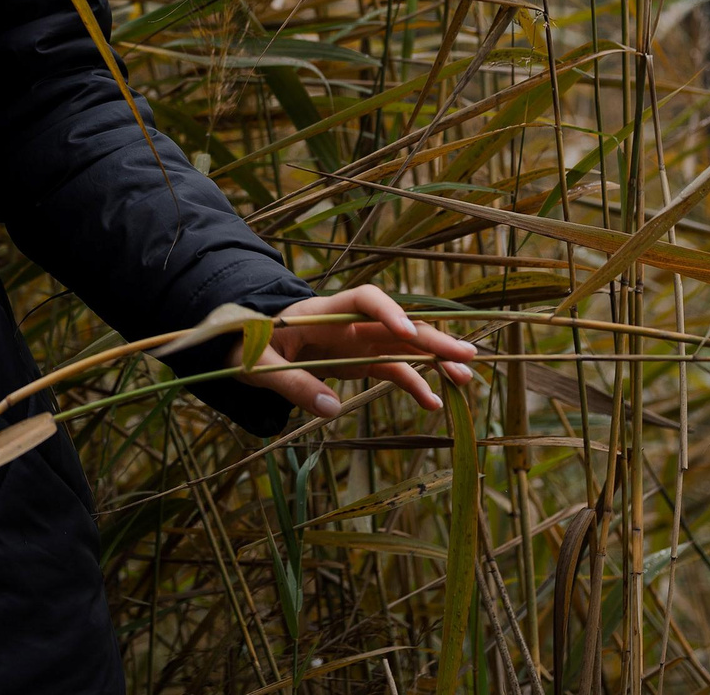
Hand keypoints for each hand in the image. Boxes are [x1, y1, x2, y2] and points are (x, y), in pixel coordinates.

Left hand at [242, 286, 477, 419]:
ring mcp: (355, 342)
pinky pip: (392, 370)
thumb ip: (292, 384)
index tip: (407, 330)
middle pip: (396, 325)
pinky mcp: (357, 360)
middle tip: (467, 355)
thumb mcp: (258, 365)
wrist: (242, 343)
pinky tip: (435, 403)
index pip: (363, 300)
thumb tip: (332, 409)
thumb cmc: (246, 345)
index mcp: (322, 313)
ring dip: (435, 359)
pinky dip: (414, 384)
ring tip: (466, 379)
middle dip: (432, 337)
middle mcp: (347, 323)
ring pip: (404, 347)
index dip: (388, 311)